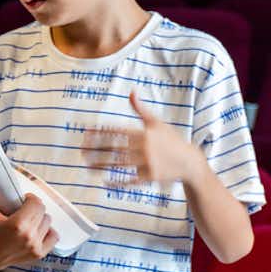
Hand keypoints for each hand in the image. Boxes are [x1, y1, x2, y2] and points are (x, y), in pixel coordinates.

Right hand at [0, 179, 55, 270]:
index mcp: (17, 225)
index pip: (36, 203)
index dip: (31, 199)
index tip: (24, 200)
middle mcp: (28, 236)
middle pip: (43, 211)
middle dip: (35, 207)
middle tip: (25, 210)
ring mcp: (35, 246)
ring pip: (48, 222)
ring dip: (41, 219)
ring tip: (30, 220)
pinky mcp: (39, 253)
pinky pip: (54, 236)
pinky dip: (48, 231)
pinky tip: (38, 230)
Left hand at [80, 90, 204, 186]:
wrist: (189, 162)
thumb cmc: (171, 140)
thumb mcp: (157, 122)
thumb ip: (140, 109)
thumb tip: (131, 90)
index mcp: (144, 132)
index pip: (117, 131)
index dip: (100, 132)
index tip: (86, 133)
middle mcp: (145, 147)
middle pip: (115, 148)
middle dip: (96, 149)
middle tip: (81, 150)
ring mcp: (147, 163)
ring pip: (119, 164)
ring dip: (101, 165)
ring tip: (87, 165)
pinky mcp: (150, 177)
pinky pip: (129, 179)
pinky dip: (116, 180)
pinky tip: (103, 179)